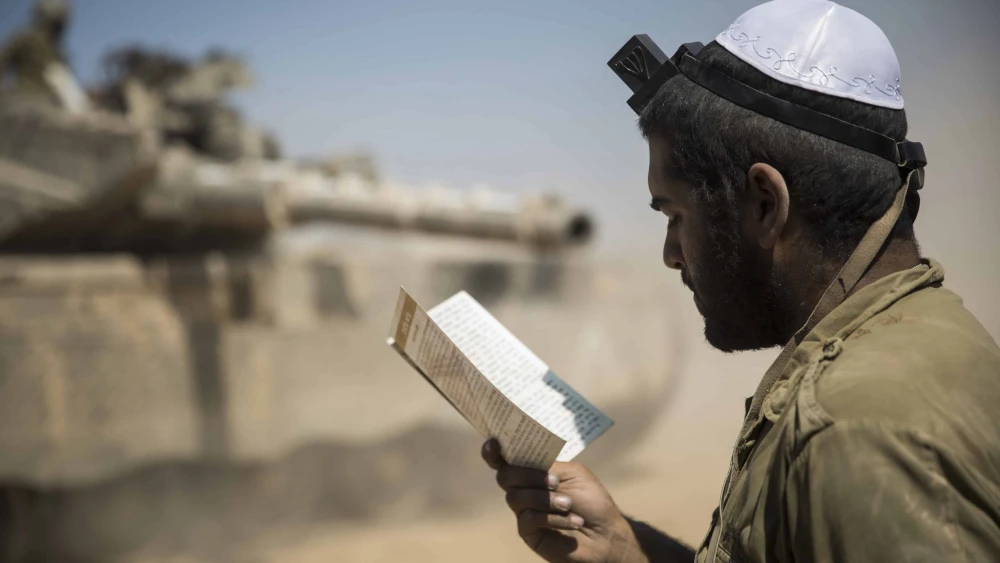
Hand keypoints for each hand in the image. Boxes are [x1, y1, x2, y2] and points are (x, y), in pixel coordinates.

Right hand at [482, 439, 646, 562]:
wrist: (605, 534)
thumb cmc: (592, 502)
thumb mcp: (573, 473)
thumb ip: (548, 465)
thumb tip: (524, 461)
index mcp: (533, 471)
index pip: (504, 459)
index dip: (493, 451)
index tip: (494, 442)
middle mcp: (524, 489)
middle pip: (505, 476)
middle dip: (528, 476)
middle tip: (555, 481)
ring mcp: (523, 510)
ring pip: (515, 497)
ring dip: (544, 499)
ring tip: (568, 504)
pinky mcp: (528, 531)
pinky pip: (529, 519)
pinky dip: (553, 518)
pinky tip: (573, 521)